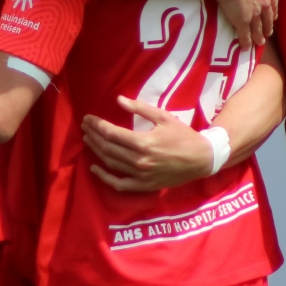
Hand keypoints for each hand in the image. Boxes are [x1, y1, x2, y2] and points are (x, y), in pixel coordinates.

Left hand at [84, 98, 214, 191]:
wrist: (201, 159)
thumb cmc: (183, 135)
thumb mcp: (164, 117)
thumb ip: (140, 109)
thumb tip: (119, 100)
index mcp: (143, 142)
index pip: (112, 134)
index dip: (97, 125)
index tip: (88, 118)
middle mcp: (139, 161)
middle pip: (108, 148)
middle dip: (93, 136)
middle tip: (85, 127)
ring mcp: (140, 176)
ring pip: (111, 163)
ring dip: (96, 151)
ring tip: (87, 140)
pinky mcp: (144, 186)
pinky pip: (119, 184)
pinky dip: (105, 177)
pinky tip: (95, 168)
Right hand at [203, 0, 276, 46]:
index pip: (273, 2)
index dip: (273, 10)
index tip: (273, 16)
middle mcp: (263, 3)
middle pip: (268, 17)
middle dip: (268, 26)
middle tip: (268, 32)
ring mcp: (253, 13)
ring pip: (258, 27)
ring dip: (259, 36)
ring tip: (259, 42)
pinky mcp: (242, 21)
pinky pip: (245, 34)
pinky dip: (245, 41)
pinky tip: (245, 47)